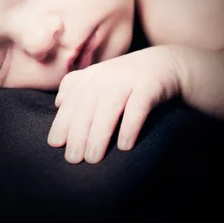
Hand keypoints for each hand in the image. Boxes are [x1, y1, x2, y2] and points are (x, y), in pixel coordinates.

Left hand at [47, 45, 181, 163]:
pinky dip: (130, 126)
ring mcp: (129, 79)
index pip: (73, 100)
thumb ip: (78, 87)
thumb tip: (58, 104)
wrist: (168, 63)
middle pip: (88, 106)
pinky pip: (139, 106)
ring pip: (110, 107)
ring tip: (92, 158)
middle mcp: (108, 75)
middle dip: (78, 133)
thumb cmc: (128, 78)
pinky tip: (125, 146)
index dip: (62, 121)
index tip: (55, 143)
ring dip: (99, 134)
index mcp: (93, 75)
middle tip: (72, 158)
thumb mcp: (102, 78)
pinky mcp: (151, 86)